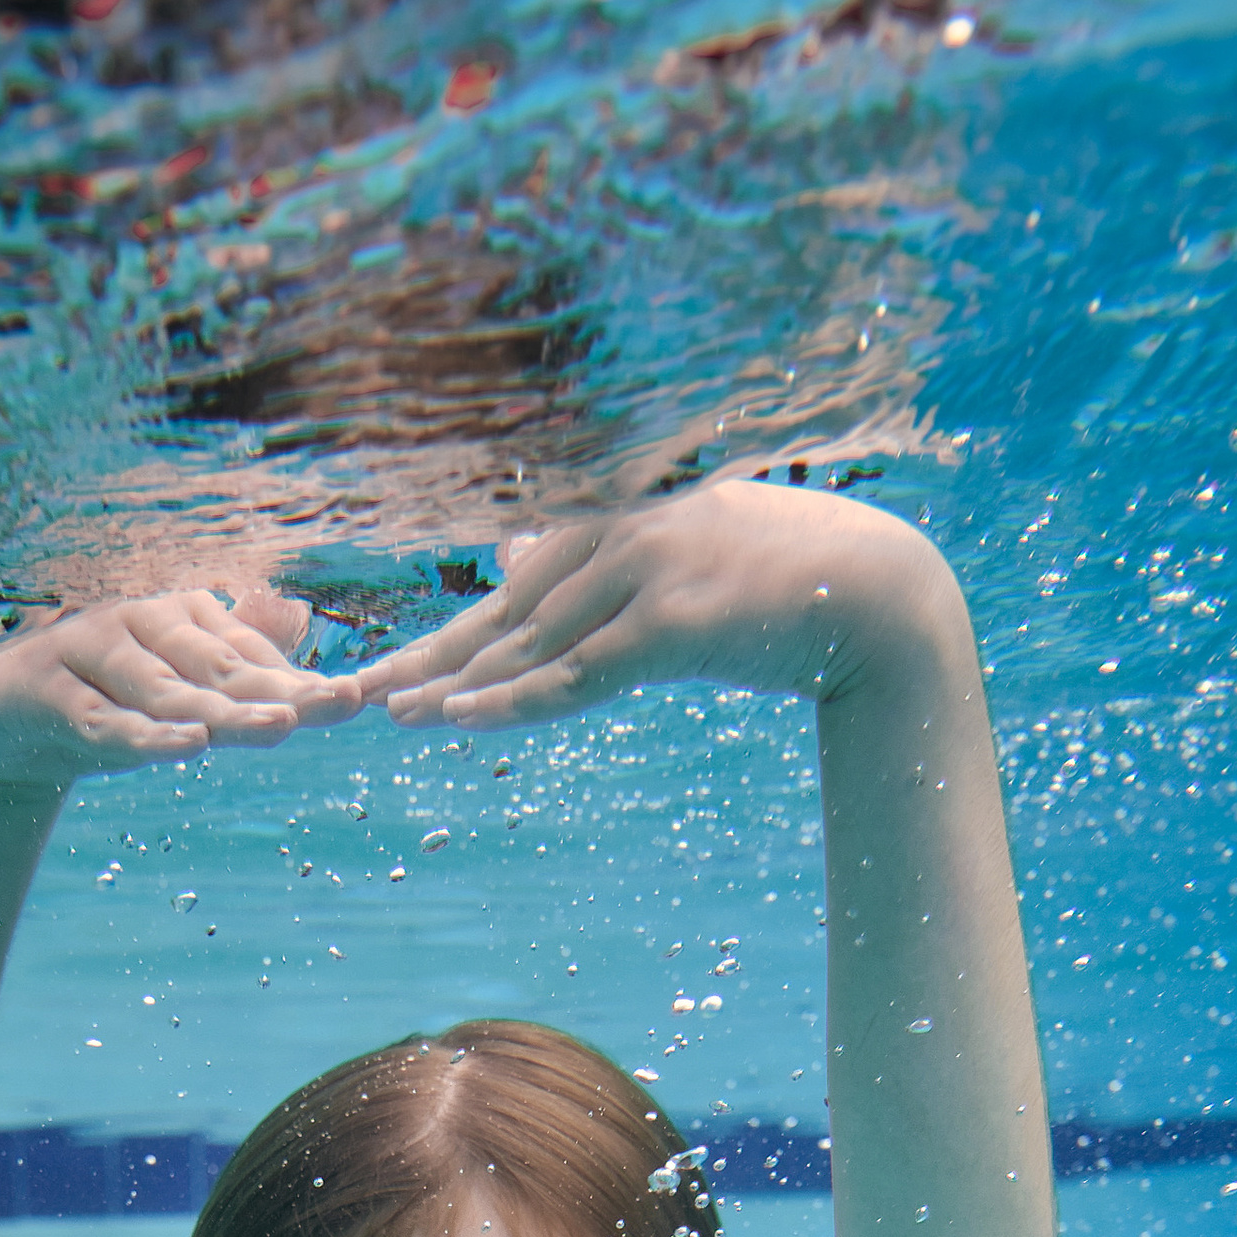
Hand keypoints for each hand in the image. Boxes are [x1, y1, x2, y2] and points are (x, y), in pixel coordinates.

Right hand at [0, 584, 359, 789]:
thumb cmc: (99, 700)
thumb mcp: (171, 688)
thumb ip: (229, 663)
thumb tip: (300, 628)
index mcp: (179, 620)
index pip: (250, 656)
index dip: (304, 679)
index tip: (362, 698)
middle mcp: (142, 626)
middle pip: (220, 667)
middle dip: (282, 689)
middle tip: (342, 703)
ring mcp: (92, 655)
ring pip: (168, 691)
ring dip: (225, 710)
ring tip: (281, 726)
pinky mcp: (51, 696)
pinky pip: (106, 723)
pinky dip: (146, 736)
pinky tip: (187, 746)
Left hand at [356, 482, 952, 729]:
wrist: (881, 597)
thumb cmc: (789, 590)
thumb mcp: (689, 566)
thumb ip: (610, 576)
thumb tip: (524, 564)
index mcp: (622, 520)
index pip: (519, 585)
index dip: (455, 629)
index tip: (395, 665)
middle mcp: (624, 534)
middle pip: (506, 610)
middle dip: (429, 654)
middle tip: (354, 691)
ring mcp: (648, 572)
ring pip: (531, 644)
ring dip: (455, 683)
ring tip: (388, 712)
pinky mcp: (673, 621)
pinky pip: (576, 674)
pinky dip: (513, 698)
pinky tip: (458, 715)